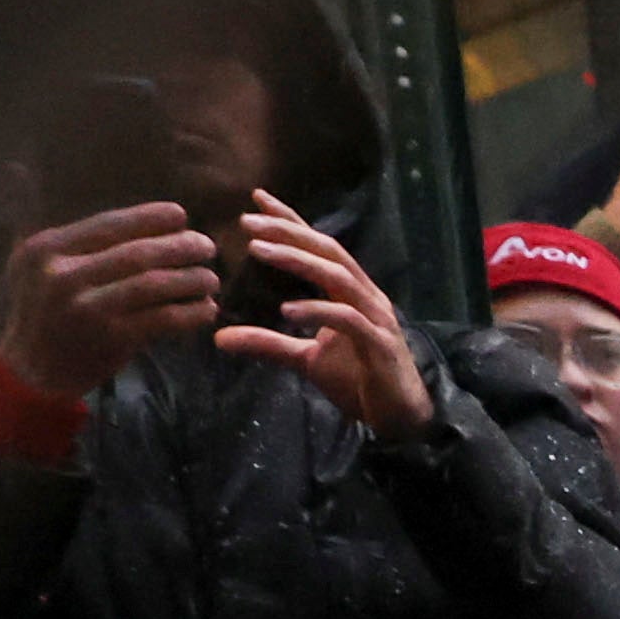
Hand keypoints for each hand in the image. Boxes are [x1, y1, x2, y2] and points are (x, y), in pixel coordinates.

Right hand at [0, 203, 217, 400]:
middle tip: (207, 246)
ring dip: (191, 280)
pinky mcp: (111, 338)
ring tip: (211, 279)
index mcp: (46, 248)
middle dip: (179, 247)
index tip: (180, 215)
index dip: (149, 218)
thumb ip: (74, 243)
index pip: (108, 224)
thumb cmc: (44, 313)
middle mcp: (63, 275)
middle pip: (137, 253)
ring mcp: (88, 308)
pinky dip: (191, 313)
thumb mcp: (37, 268)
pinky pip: (163, 319)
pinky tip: (207, 309)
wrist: (32, 370)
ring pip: (154, 285)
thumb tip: (134, 220)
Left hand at [213, 196, 433, 438]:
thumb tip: (219, 338)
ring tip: (259, 251)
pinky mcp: (380, 344)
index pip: (319, 247)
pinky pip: (347, 319)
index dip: (290, 221)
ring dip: (297, 260)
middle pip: (328, 251)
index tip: (256, 199)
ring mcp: (376, 318)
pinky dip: (317, 311)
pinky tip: (287, 310)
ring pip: (337, 276)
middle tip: (247, 222)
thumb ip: (268, 343)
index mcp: (351, 293)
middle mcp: (366, 296)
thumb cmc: (359, 383)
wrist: (400, 419)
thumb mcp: (304, 359)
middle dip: (288, 232)